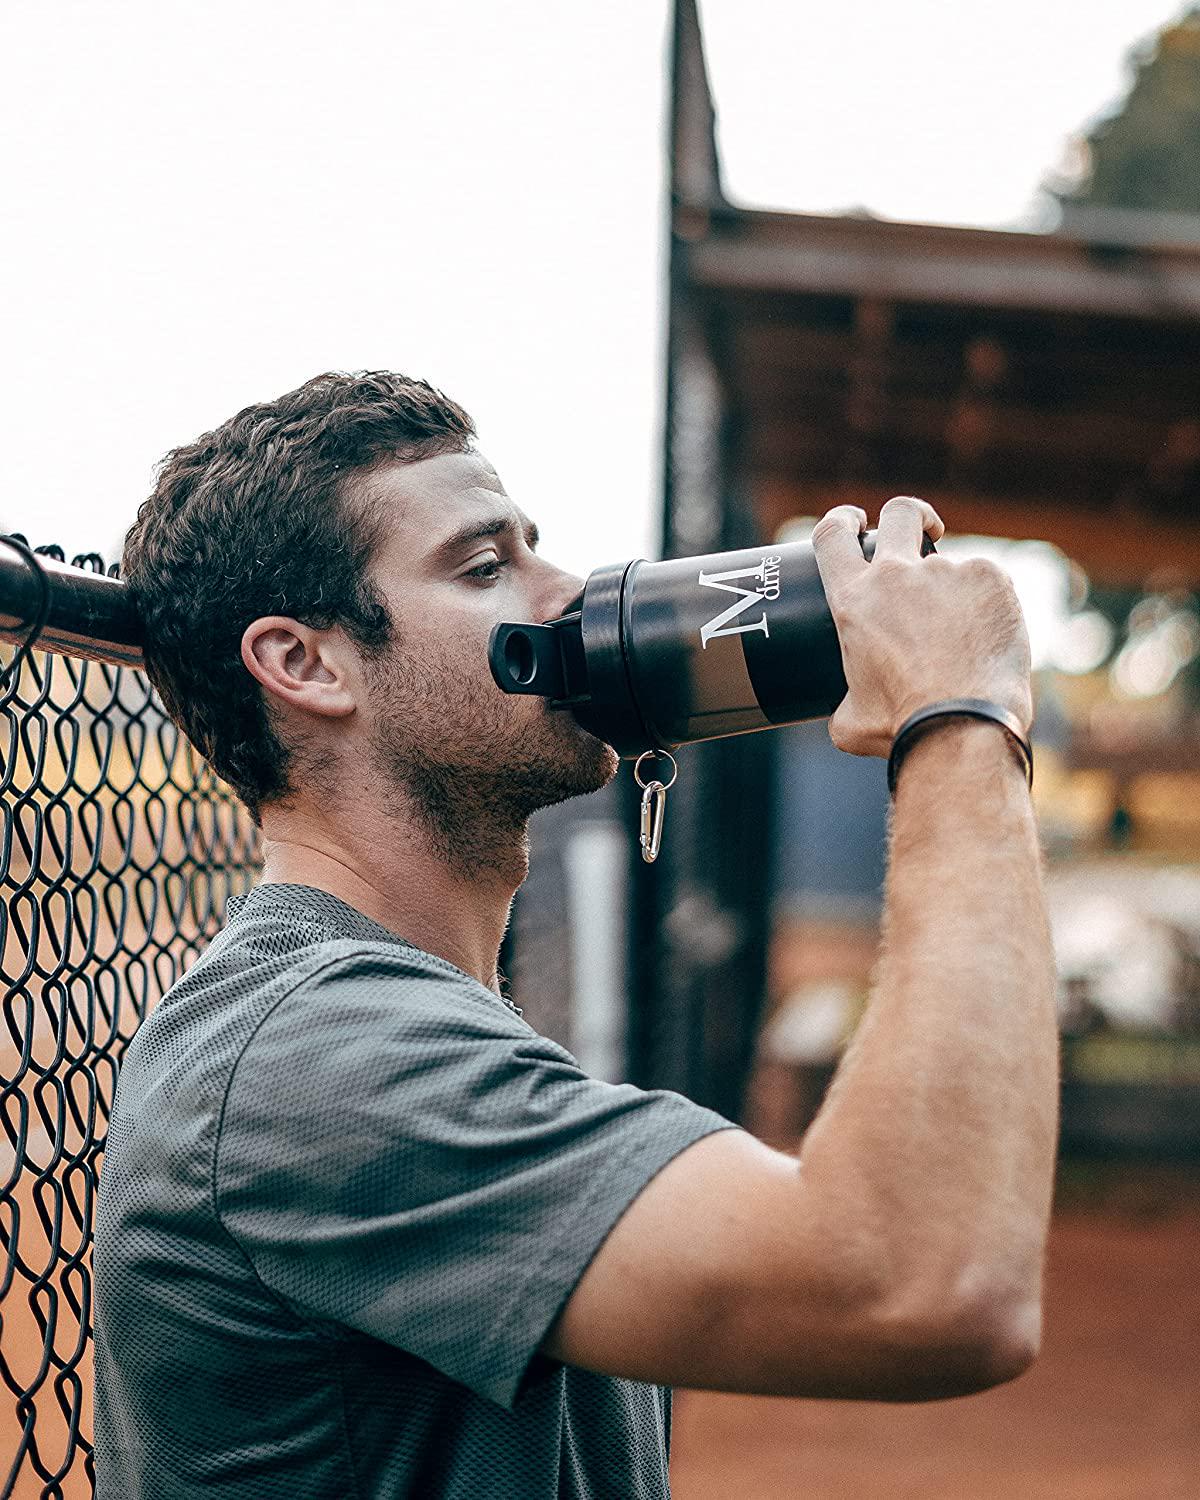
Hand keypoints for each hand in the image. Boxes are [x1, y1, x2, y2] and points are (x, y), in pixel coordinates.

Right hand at [812, 496, 1032, 757]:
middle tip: (926, 533)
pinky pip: (987, 582)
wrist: (961, 726)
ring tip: (966, 644)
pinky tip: (990, 642)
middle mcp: (896, 575)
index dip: (841, 520)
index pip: (832, 536)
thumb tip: (847, 710)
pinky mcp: (990, 577)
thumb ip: (843, 703)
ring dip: (956, 594)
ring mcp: (946, 570)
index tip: (856, 522)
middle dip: (912, 516)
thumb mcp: (850, 721)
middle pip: (899, 512)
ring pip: (952, 568)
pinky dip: (989, 607)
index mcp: (854, 600)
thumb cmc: (902, 725)